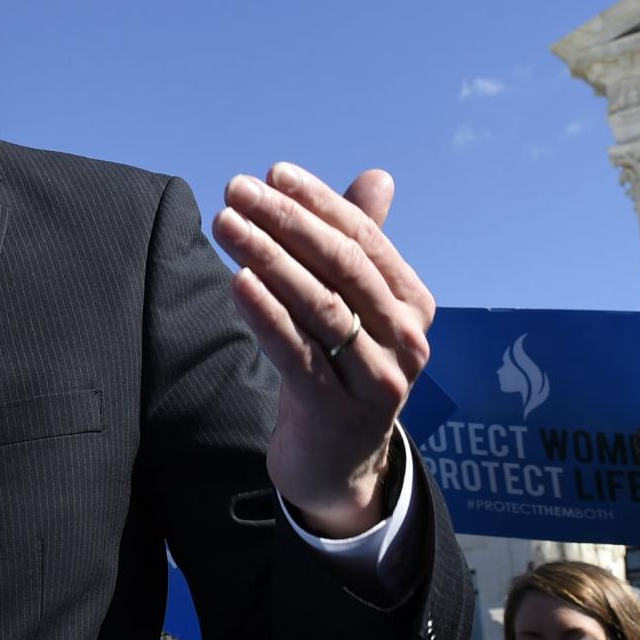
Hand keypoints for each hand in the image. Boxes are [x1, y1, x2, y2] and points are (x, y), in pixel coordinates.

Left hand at [213, 164, 436, 535]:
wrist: (339, 466)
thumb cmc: (341, 370)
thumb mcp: (354, 308)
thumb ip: (362, 244)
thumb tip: (378, 177)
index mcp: (412, 304)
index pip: (363, 238)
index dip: (317, 202)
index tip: (271, 173)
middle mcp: (404, 340)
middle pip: (341, 266)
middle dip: (286, 221)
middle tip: (236, 190)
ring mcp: (375, 379)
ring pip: (318, 306)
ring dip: (268, 258)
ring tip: (227, 224)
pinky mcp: (337, 412)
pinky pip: (298, 354)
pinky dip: (267, 314)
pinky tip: (238, 281)